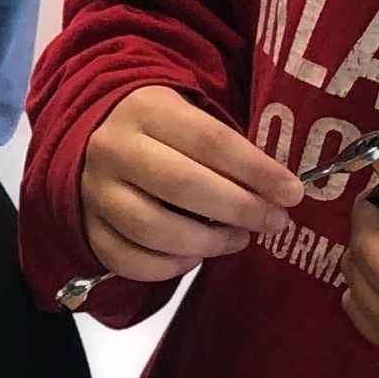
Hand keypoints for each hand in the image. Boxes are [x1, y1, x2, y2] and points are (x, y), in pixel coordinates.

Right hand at [75, 87, 303, 281]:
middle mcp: (114, 148)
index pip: (210, 141)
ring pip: (152, 228)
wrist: (91, 134)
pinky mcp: (86, 227)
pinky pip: (126, 259)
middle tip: (274, 222)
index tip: (292, 193)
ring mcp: (95, 191)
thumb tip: (278, 191)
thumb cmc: (159, 128)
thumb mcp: (188, 116)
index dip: (257, 171)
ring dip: (207, 242)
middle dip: (240, 209)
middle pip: (183, 186)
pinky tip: (194, 256)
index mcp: (147, 110)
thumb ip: (226, 149)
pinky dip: (167, 267)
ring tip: (237, 239)